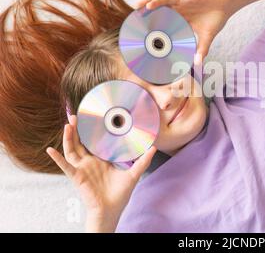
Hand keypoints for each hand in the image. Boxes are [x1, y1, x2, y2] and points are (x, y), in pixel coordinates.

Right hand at [47, 115, 156, 232]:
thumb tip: (153, 147)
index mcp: (101, 159)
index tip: (93, 116)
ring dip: (68, 137)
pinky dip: (57, 158)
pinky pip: (65, 166)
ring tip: (68, 124)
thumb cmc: (120, 194)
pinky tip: (50, 150)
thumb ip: (143, 161)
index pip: (94, 141)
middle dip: (78, 129)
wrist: (111, 210)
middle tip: (77, 114)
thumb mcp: (134, 174)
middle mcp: (89, 162)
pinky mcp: (76, 176)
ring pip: (72, 149)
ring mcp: (82, 168)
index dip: (92, 130)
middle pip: (80, 142)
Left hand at [135, 0, 234, 63]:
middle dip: (147, 9)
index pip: (163, 19)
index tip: (141, 28)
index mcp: (180, 17)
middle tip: (134, 13)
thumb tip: (199, 63)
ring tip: (147, 6)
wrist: (227, 6)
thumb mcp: (207, 37)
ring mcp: (185, 0)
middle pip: (160, 7)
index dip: (153, 22)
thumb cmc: (215, 20)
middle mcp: (179, 7)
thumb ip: (202, 49)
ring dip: (157, 1)